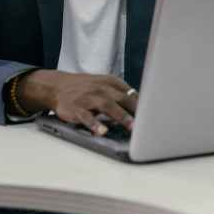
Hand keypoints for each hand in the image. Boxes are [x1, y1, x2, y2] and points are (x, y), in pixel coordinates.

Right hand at [17, 69, 137, 135]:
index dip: (143, 104)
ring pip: (107, 106)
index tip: (156, 115)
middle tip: (149, 122)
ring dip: (121, 116)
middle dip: (136, 109)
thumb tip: (143, 109)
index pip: (131, 92)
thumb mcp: (104, 85)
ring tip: (132, 127)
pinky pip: (86, 117)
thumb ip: (121, 95)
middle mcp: (100, 88)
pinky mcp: (76, 108)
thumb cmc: (86, 88)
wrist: (57, 86)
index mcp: (110, 82)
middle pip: (122, 98)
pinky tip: (102, 131)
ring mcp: (88, 98)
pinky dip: (94, 124)